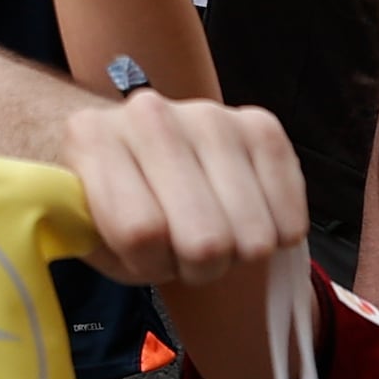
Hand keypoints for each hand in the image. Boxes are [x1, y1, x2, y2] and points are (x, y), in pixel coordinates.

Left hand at [60, 92, 306, 288]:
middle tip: (180, 248)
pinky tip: (244, 215)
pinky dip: (273, 235)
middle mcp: (150, 114)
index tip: (140, 249)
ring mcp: (210, 114)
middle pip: (205, 240)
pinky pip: (290, 221)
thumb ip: (92, 238)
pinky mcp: (261, 126)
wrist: (138, 154)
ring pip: (252, 236)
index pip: (140, 231)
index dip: (146, 261)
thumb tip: (138, 231)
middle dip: (197, 264)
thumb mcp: (89, 236)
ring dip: (235, 253)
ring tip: (208, 229)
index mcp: (92, 137)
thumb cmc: (114, 206)